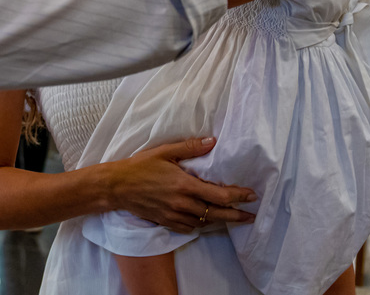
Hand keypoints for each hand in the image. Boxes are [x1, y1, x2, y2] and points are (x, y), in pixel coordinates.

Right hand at [103, 137, 255, 233]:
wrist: (118, 186)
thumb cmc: (141, 166)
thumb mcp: (165, 152)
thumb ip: (190, 147)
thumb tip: (212, 141)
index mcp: (185, 185)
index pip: (219, 194)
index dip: (238, 196)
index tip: (251, 195)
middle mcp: (183, 203)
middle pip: (217, 213)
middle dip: (237, 215)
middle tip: (251, 216)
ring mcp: (175, 215)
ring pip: (204, 222)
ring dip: (220, 221)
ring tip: (234, 219)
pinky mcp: (167, 222)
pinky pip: (189, 228)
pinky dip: (201, 225)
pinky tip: (206, 222)